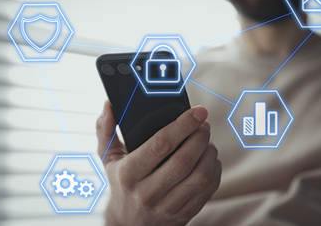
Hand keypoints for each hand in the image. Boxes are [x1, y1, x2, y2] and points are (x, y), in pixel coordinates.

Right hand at [96, 101, 221, 225]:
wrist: (129, 224)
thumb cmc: (121, 183)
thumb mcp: (108, 158)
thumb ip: (106, 130)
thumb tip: (109, 106)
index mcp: (129, 174)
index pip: (160, 144)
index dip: (183, 125)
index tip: (197, 111)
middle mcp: (147, 192)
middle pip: (183, 160)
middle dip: (200, 137)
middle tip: (204, 124)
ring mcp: (167, 206)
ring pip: (200, 176)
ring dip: (209, 153)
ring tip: (207, 141)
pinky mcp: (183, 214)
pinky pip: (207, 190)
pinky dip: (214, 170)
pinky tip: (210, 159)